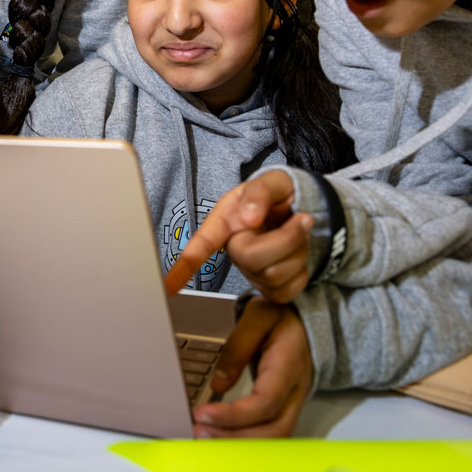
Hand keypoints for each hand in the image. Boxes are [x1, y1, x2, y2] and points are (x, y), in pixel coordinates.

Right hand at [163, 169, 312, 301]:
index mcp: (226, 220)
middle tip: (304, 218)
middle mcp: (234, 247)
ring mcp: (252, 271)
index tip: (168, 286)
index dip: (185, 265)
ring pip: (275, 275)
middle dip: (287, 238)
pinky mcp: (271, 289)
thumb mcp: (271, 180)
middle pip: (251, 258)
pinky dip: (303, 271)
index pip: (202, 243)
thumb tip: (248, 217)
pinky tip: (298, 254)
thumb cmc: (279, 195)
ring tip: (298, 232)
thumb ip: (258, 192)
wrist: (303, 210)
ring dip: (299, 250)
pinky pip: (289, 291)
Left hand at [192, 297, 313, 437]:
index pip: (265, 402)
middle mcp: (296, 390)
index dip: (235, 415)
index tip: (204, 413)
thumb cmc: (281, 316)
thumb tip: (219, 384)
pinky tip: (223, 433)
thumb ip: (238, 347)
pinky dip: (247, 438)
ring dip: (240, 442)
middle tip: (200, 430)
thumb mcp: (257, 316)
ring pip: (274, 436)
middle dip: (235, 436)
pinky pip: (270, 431)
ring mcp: (294, 402)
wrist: (305, 321)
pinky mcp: (285, 407)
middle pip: (273, 429)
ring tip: (206, 434)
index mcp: (289, 366)